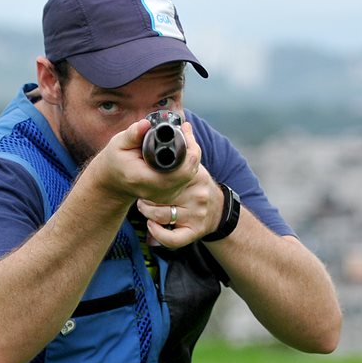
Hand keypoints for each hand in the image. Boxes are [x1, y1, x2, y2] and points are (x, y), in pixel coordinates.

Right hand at [90, 117, 200, 205]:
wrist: (113, 181)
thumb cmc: (116, 161)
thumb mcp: (118, 144)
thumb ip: (132, 134)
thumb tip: (146, 124)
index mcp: (144, 179)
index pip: (177, 170)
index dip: (187, 149)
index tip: (183, 129)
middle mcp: (156, 191)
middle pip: (188, 171)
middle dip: (192, 148)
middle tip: (186, 129)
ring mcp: (163, 195)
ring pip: (190, 174)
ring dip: (192, 154)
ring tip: (185, 135)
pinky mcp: (168, 194)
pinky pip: (186, 177)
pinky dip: (188, 162)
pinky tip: (184, 148)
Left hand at [135, 130, 223, 248]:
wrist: (220, 211)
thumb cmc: (200, 185)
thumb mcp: (197, 165)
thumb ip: (189, 145)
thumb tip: (184, 124)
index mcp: (196, 176)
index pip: (177, 170)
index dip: (155, 173)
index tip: (144, 170)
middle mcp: (198, 195)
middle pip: (162, 195)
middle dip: (147, 194)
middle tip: (141, 193)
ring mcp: (196, 215)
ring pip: (162, 215)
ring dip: (147, 211)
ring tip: (144, 206)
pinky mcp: (194, 232)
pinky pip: (172, 238)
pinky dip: (158, 233)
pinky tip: (152, 225)